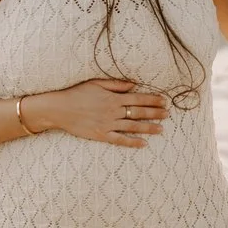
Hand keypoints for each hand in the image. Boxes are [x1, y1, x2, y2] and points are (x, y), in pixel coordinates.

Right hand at [29, 78, 169, 147]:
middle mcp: (113, 111)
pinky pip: (120, 140)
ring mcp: (108, 124)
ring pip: (133, 127)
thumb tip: (134, 84)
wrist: (59, 108)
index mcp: (113, 97)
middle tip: (168, 114)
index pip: (138, 98)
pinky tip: (144, 144)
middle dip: (155, 113)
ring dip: (148, 128)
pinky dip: (132, 142)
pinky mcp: (101, 135)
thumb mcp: (96, 83)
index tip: (164, 101)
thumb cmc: (77, 93)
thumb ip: (116, 84)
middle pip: (139, 112)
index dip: (153, 100)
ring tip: (161, 129)